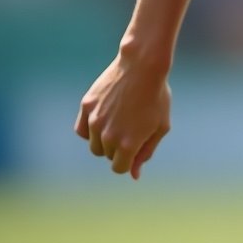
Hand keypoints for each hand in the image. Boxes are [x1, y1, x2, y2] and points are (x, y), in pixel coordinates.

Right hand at [74, 56, 171, 179]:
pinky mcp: (86, 107)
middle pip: (108, 156)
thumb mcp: (160, 127)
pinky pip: (82, 130)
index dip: (129, 161)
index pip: (120, 169)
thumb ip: (146, 152)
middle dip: (119, 148)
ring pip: (94, 145)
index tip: (136, 147)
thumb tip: (133, 175)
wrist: (143, 66)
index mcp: (128, 145)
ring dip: (104, 140)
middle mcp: (108, 136)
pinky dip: (90, 130)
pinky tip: (104, 119)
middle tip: (133, 127)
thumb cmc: (157, 98)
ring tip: (121, 120)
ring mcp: (94, 121)